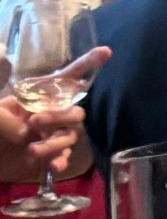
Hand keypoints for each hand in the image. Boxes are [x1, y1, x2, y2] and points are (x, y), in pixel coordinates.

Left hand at [0, 46, 105, 182]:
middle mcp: (51, 113)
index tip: (106, 51)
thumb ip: (8, 119)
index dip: (87, 64)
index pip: (66, 79)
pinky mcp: (51, 156)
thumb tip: (27, 132)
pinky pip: (65, 157)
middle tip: (35, 122)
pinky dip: (61, 161)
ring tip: (33, 150)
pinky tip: (53, 166)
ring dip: (55, 142)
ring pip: (71, 135)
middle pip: (74, 111)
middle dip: (59, 116)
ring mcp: (52, 135)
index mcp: (38, 97)